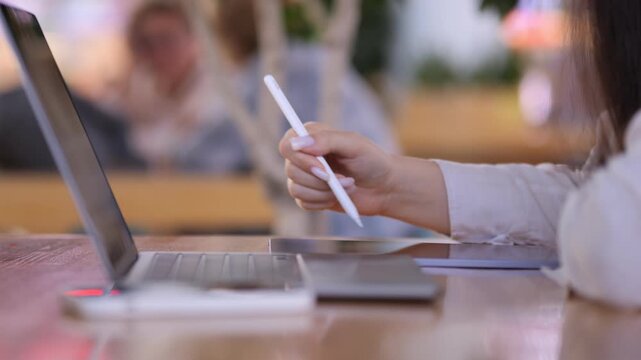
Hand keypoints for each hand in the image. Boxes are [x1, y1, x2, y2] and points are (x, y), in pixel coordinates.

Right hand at [278, 123, 394, 215]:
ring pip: (295, 189)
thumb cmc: (372, 161)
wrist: (384, 187)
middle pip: (290, 170)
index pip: (287, 145)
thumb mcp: (354, 144)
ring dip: (324, 192)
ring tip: (346, 187)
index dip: (301, 160)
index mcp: (312, 136)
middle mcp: (305, 155)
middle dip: (319, 180)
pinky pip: (303, 203)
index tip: (323, 169)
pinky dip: (323, 202)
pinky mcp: (309, 196)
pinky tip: (339, 196)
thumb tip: (298, 143)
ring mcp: (305, 177)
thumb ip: (327, 140)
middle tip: (344, 179)